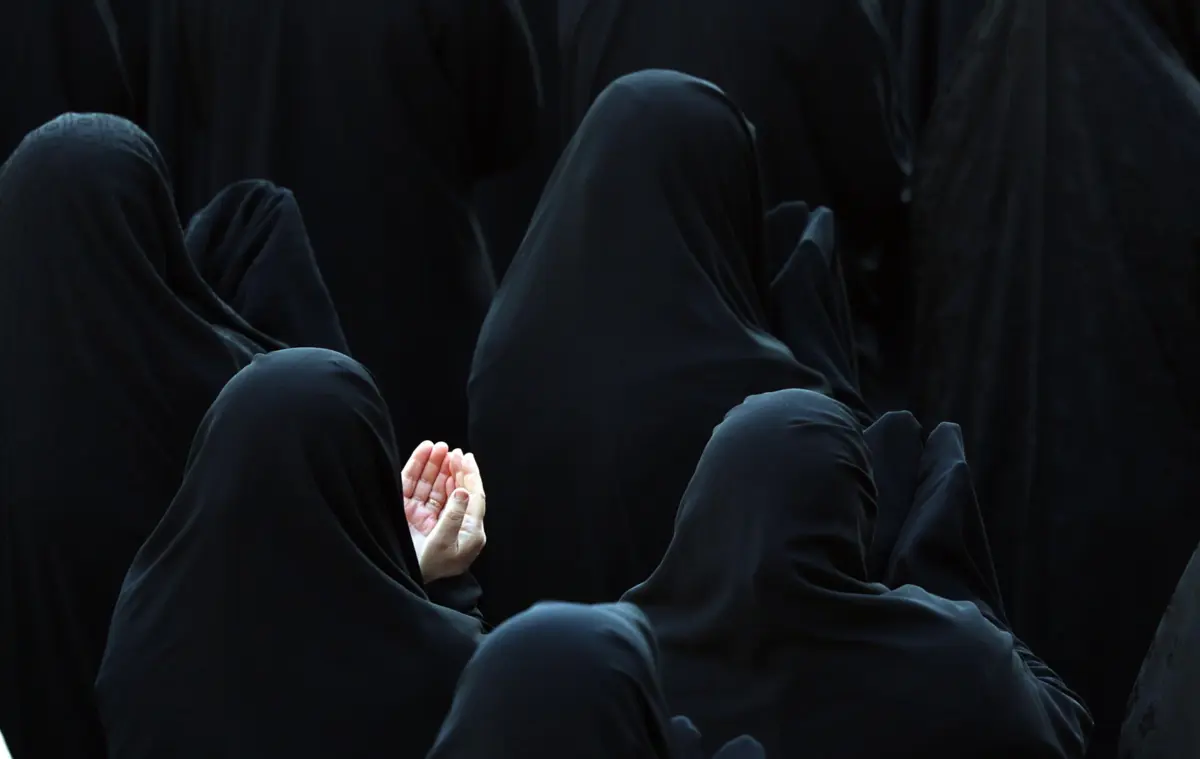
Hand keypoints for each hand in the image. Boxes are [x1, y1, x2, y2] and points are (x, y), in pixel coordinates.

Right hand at [402, 444, 486, 581]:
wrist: (398, 579)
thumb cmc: (427, 568)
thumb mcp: (445, 545)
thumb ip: (454, 517)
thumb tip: (462, 490)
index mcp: (467, 530)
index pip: (473, 497)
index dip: (470, 476)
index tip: (466, 457)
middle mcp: (449, 520)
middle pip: (454, 487)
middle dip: (454, 467)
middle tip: (453, 450)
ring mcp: (427, 515)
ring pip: (434, 484)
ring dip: (438, 465)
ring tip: (439, 447)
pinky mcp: (409, 512)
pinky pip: (415, 485)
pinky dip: (419, 468)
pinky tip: (424, 452)